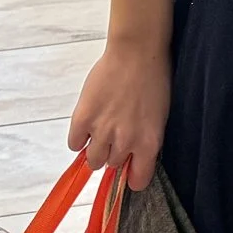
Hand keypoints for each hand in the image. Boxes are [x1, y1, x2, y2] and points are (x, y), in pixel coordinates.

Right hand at [69, 40, 172, 192]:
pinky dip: (78, 136)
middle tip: (115, 133)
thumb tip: (133, 159)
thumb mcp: (159, 115)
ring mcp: (102, 131)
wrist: (137, 50)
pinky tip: (87, 122)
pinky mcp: (82, 119)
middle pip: (111, 166)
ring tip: (101, 127)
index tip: (129, 170)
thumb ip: (145, 140)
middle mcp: (125, 142)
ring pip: (92, 160)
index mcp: (149, 143)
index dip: (132, 175)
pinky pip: (73, 143)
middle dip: (113, 152)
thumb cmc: (153, 78)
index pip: (138, 181)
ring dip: (95, 147)